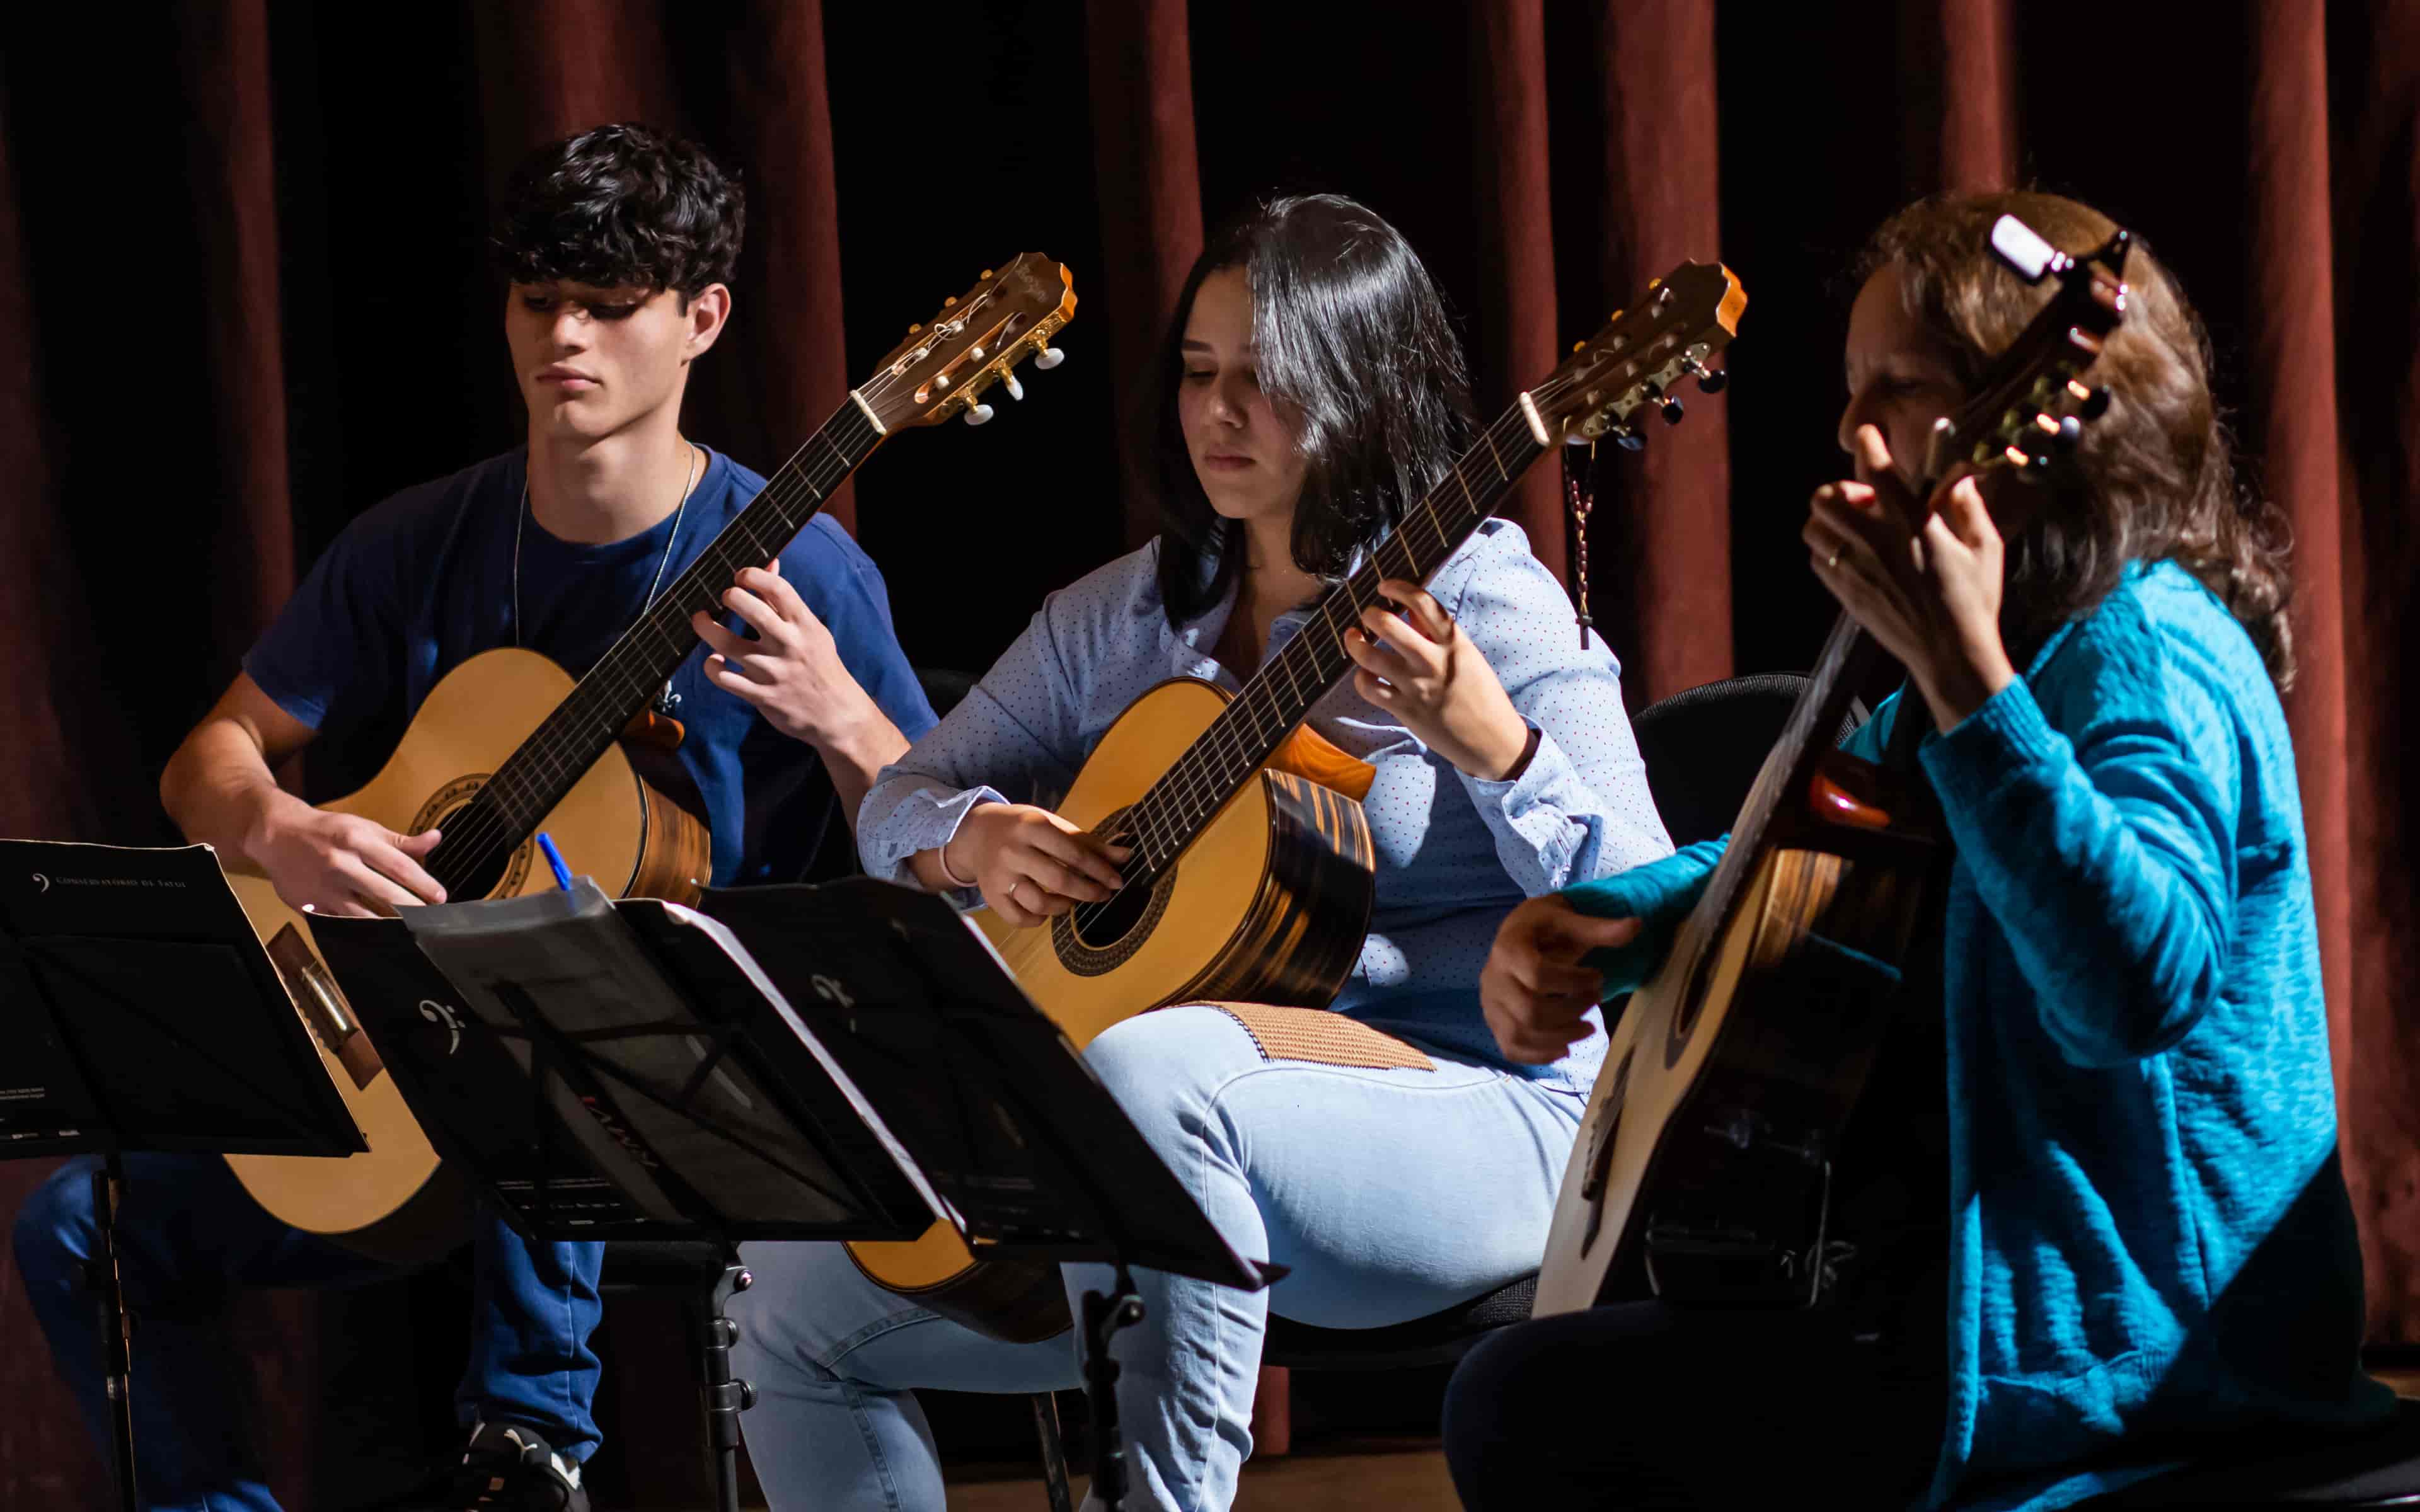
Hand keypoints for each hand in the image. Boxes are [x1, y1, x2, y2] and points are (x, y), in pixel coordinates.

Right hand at [248, 796, 444, 916]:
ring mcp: (323, 887)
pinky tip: (378, 938)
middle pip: (384, 893)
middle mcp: (340, 864)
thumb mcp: (365, 827)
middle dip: (413, 909)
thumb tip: (435, 838)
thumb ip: (400, 840)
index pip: (399, 866)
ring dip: (389, 925)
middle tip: (432, 920)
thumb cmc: (328, 830)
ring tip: (410, 931)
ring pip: (362, 914)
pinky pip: (340, 923)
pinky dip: (360, 931)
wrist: (277, 834)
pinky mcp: (310, 905)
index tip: (440, 897)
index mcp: (357, 840)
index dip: (423, 883)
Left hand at [693, 561, 883, 750]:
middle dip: (730, 596)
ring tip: (701, 619)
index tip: (741, 576)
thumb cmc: (819, 664)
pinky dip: (712, 667)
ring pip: (726, 644)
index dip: (753, 575)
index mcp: (804, 625)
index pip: (777, 588)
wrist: (835, 714)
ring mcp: (772, 671)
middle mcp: (788, 645)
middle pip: (749, 610)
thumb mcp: (810, 630)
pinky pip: (723, 678)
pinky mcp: (760, 695)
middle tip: (725, 597)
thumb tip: (768, 563)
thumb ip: (784, 600)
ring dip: (706, 627)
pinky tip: (714, 661)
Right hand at [942, 804, 1132, 928]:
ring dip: (1063, 907)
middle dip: (1088, 892)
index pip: (1074, 853)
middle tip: (1102, 895)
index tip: (1117, 881)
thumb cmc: (1025, 828)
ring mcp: (1000, 875)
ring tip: (1071, 901)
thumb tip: (1127, 856)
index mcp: (1033, 827)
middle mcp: (1014, 851)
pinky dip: (1038, 919)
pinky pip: (1020, 918)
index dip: (1100, 870)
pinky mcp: (991, 895)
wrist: (979, 832)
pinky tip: (1046, 911)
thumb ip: (1089, 843)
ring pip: (1039, 903)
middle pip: (1059, 880)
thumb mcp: (1055, 826)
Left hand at [1344, 579, 1529, 779]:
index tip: (1385, 586)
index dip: (1398, 587)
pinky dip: (1360, 677)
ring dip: (1354, 641)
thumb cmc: (1481, 694)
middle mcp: (1432, 661)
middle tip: (1368, 614)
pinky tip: (1365, 673)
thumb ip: (1438, 635)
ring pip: (1369, 655)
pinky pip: (1368, 687)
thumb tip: (1410, 612)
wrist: (1491, 740)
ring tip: (1353, 636)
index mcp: (1454, 642)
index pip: (1423, 602)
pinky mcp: (1404, 709)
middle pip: (1387, 624)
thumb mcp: (1467, 657)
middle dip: (1369, 613)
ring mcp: (1416, 686)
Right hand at [1480, 895, 1641, 1063]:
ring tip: (1588, 1027)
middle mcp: (1492, 979)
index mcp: (1508, 948)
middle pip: (1531, 1012)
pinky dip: (1540, 1055)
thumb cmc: (1544, 928)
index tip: (1598, 976)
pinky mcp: (1493, 1022)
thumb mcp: (1569, 920)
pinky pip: (1512, 1048)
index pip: (1538, 975)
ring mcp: (1490, 1004)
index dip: (1574, 982)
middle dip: (1572, 1012)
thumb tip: (1637, 925)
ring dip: (1561, 1037)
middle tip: (1596, 1000)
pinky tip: (1565, 1047)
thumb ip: (1599, 928)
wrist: (1516, 935)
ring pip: (1522, 1035)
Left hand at [1804, 425, 2016, 731]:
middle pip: (1826, 496)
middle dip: (1841, 490)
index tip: (1869, 435)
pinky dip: (1826, 549)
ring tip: (1855, 529)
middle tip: (1867, 502)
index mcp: (1914, 526)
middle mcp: (1877, 543)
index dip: (1870, 445)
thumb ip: (1967, 505)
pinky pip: (1816, 559)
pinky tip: (1852, 555)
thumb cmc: (1974, 601)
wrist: (1951, 654)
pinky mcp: (1845, 593)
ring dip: (1829, 520)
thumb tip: (1961, 473)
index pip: (1880, 472)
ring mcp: (1856, 570)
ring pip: (1813, 527)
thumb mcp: (1985, 547)